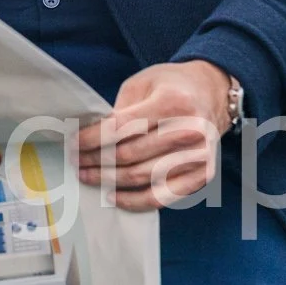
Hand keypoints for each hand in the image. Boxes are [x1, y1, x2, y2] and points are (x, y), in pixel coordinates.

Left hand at [73, 60, 232, 210]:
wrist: (212, 93)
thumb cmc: (171, 87)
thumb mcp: (143, 84)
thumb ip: (119, 110)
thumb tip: (89, 137)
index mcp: (172, 103)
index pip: (122, 128)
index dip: (92, 139)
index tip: (73, 144)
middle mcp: (189, 131)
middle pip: (130, 155)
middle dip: (96, 161)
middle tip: (75, 162)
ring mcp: (198, 156)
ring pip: (142, 178)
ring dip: (108, 181)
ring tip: (87, 176)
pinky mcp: (202, 175)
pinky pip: (162, 197)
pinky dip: (134, 200)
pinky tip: (112, 195)